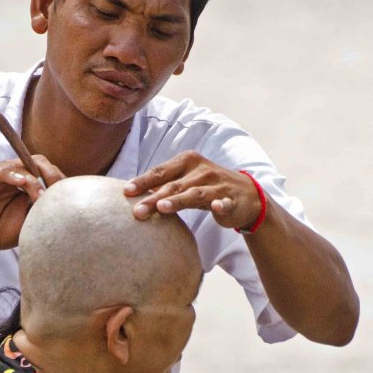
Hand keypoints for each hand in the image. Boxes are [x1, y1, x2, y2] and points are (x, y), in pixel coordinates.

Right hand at [0, 155, 63, 256]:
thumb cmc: (0, 232)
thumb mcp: (29, 222)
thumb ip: (43, 210)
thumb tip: (65, 204)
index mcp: (25, 183)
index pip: (46, 171)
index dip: (58, 179)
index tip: (69, 192)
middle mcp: (12, 176)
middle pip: (35, 162)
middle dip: (50, 173)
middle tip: (58, 188)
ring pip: (18, 166)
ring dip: (32, 179)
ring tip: (40, 196)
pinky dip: (10, 174)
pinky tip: (21, 181)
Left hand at [124, 152, 263, 230]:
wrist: (246, 195)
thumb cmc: (207, 186)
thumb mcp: (185, 181)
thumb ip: (163, 185)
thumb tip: (131, 193)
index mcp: (188, 161)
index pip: (161, 171)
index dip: (143, 181)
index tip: (126, 192)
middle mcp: (202, 171)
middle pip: (173, 185)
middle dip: (153, 198)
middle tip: (136, 211)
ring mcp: (218, 185)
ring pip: (195, 194)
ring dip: (178, 200)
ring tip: (162, 208)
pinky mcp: (232, 200)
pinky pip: (225, 203)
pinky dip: (221, 205)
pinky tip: (216, 208)